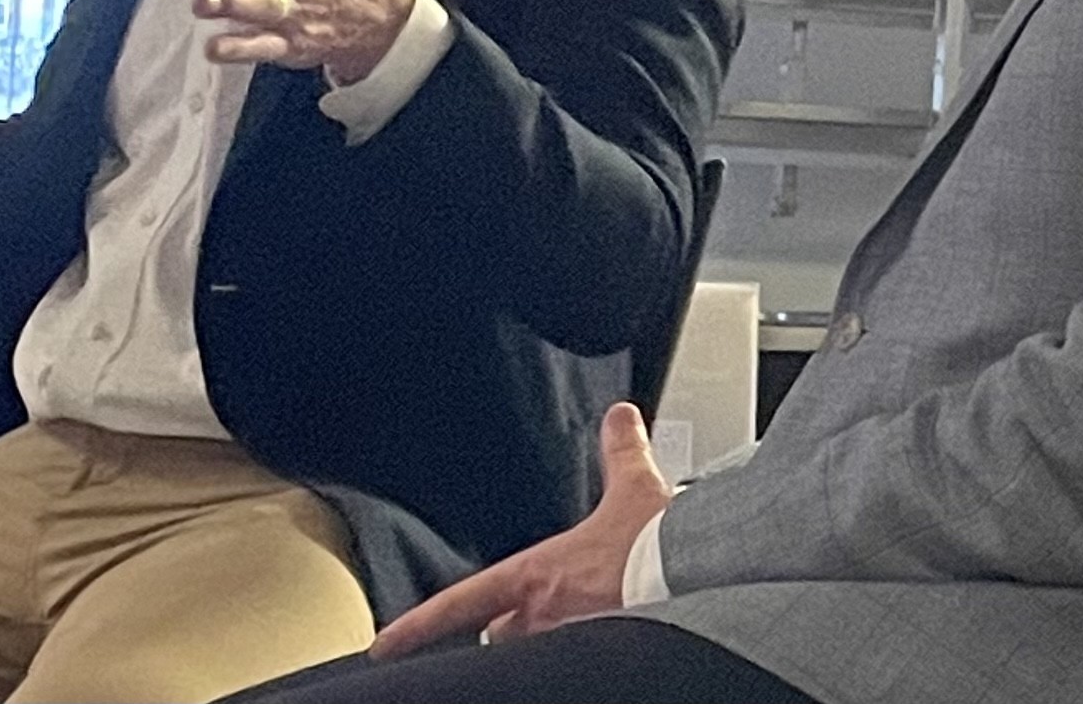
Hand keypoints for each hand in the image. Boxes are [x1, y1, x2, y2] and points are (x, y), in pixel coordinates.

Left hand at [374, 402, 673, 655]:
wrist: (698, 576)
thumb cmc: (661, 544)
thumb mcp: (638, 489)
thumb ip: (622, 453)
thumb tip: (619, 417)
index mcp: (537, 577)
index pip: (460, 603)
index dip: (417, 624)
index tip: (384, 643)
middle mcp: (541, 619)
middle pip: (503, 634)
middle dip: (515, 625)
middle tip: (542, 614)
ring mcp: (565, 645)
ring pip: (535, 651)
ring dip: (548, 640)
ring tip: (577, 627)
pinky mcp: (595, 661)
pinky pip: (571, 665)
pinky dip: (579, 657)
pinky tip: (601, 649)